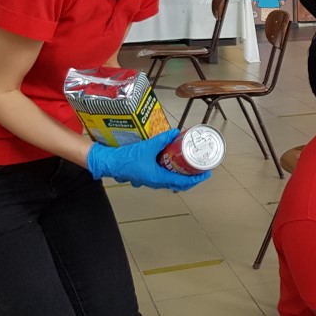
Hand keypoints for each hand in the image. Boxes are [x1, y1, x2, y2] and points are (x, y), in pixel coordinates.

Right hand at [86, 129, 210, 190]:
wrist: (110, 162)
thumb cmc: (127, 158)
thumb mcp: (148, 146)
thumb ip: (163, 139)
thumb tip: (176, 132)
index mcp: (158, 178)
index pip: (182, 182)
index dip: (196, 179)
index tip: (205, 173)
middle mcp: (156, 182)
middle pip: (178, 183)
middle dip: (191, 177)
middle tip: (200, 169)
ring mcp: (150, 180)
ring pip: (170, 181)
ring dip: (181, 175)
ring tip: (189, 166)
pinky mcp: (146, 176)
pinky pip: (162, 177)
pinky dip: (171, 172)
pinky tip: (172, 163)